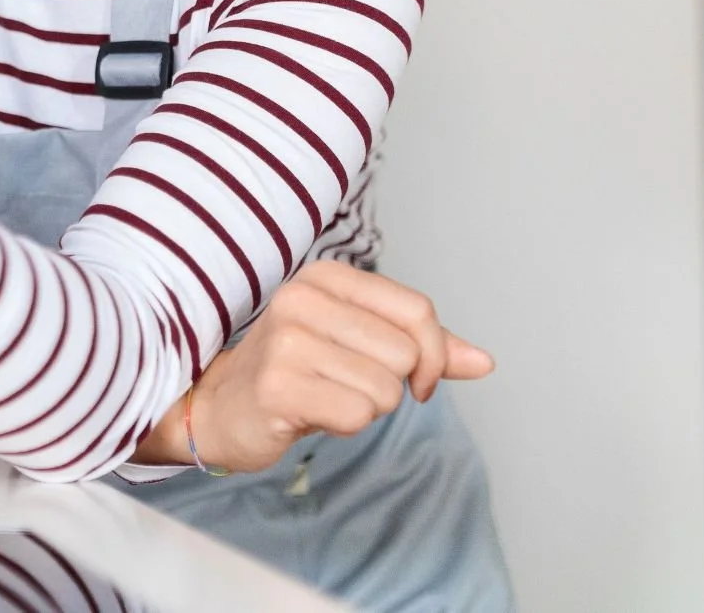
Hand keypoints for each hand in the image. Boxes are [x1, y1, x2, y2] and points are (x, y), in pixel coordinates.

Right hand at [137, 261, 493, 474]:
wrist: (219, 407)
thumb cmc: (295, 373)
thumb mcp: (359, 345)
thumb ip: (423, 348)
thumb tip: (484, 362)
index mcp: (326, 277)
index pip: (418, 312)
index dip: (436, 355)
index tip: (419, 381)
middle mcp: (303, 299)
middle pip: (406, 355)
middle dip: (392, 386)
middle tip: (347, 386)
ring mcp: (286, 341)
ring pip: (386, 390)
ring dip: (366, 408)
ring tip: (325, 398)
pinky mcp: (278, 385)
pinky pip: (358, 415)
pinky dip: (345, 427)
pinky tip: (311, 415)